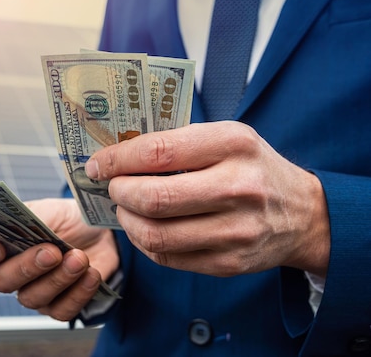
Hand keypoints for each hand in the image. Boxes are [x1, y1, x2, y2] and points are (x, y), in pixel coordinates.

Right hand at [0, 198, 117, 320]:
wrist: (102, 231)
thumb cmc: (67, 218)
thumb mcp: (47, 210)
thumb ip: (25, 220)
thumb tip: (12, 224)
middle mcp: (6, 269)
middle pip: (0, 281)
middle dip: (27, 267)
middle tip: (52, 251)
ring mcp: (31, 290)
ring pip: (32, 299)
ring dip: (59, 278)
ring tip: (80, 258)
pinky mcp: (57, 305)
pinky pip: (60, 311)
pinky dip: (78, 292)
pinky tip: (91, 273)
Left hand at [85, 121, 329, 277]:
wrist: (303, 214)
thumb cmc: (252, 168)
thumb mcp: (227, 138)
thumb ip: (177, 143)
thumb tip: (116, 155)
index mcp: (233, 144)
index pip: (158, 152)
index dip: (117, 159)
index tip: (97, 164)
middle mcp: (238, 187)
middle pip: (153, 198)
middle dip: (119, 192)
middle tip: (112, 187)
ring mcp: (235, 231)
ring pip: (155, 235)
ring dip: (127, 220)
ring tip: (125, 207)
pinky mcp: (229, 263)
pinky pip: (167, 257)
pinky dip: (143, 242)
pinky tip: (143, 227)